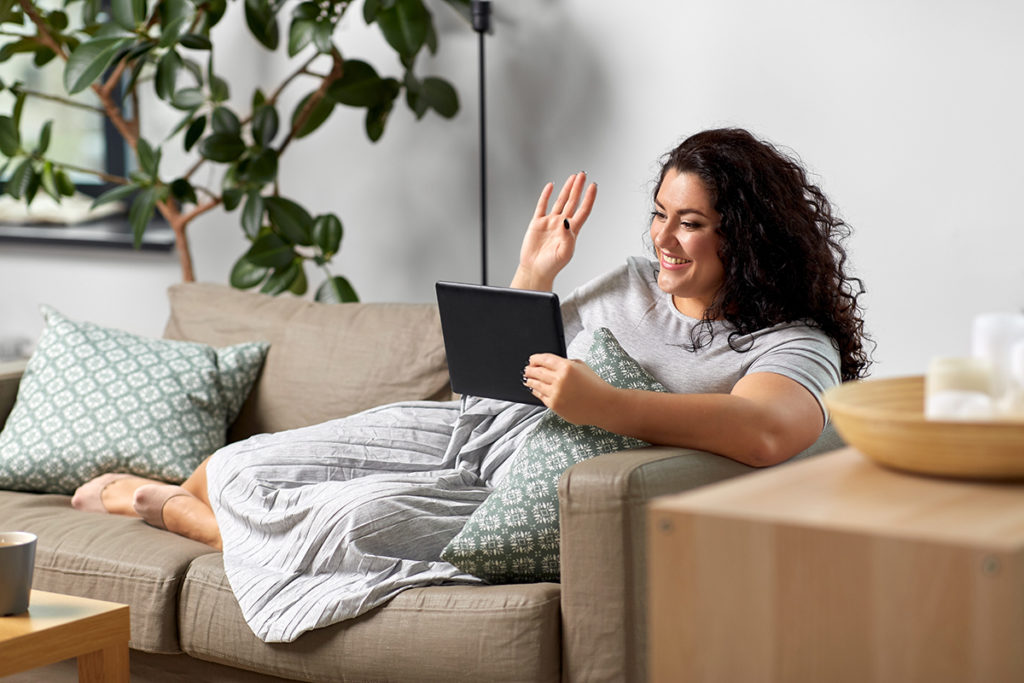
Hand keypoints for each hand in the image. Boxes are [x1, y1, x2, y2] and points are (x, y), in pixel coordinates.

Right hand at [511, 172, 597, 290]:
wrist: (535, 270)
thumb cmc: (551, 266)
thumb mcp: (565, 253)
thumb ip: (568, 237)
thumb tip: (566, 221)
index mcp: (572, 231)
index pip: (583, 210)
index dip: (589, 198)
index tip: (594, 186)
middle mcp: (562, 224)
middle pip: (573, 201)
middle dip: (578, 188)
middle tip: (583, 175)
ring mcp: (550, 222)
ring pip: (560, 201)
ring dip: (566, 189)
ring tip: (572, 178)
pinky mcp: (538, 223)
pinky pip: (542, 205)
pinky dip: (546, 195)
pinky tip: (551, 187)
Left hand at [523, 353, 613, 425]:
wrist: (603, 405)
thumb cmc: (594, 385)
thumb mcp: (581, 367)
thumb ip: (565, 363)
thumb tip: (549, 364)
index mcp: (566, 367)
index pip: (544, 359)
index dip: (534, 359)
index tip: (531, 360)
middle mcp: (559, 379)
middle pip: (536, 371)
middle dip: (529, 370)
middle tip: (527, 369)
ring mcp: (555, 393)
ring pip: (535, 384)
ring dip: (530, 380)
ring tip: (528, 379)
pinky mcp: (554, 405)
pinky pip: (540, 396)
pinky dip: (536, 391)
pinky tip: (535, 389)